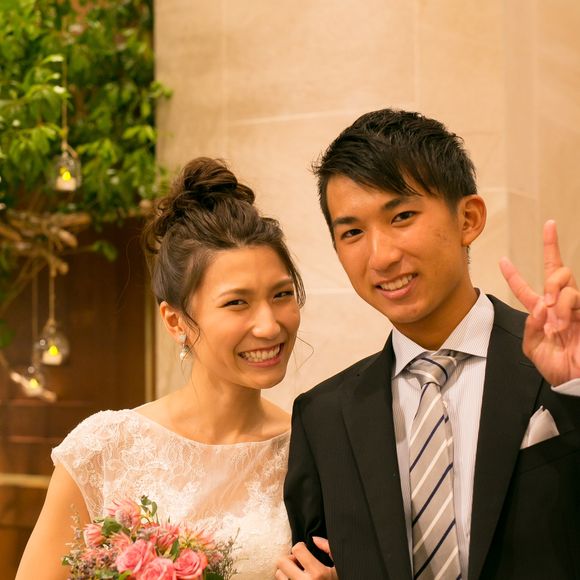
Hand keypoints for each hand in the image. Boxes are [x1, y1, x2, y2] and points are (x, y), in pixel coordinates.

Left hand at [275, 537, 337, 579]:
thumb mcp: (338, 566)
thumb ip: (328, 548)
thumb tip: (313, 539)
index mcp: (318, 573)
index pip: (297, 549)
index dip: (301, 546)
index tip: (305, 550)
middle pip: (282, 562)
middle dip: (290, 558)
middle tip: (298, 562)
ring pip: (278, 574)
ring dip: (286, 571)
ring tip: (296, 573)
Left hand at [499, 220, 578, 384]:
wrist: (574, 380)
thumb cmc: (556, 367)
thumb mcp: (532, 347)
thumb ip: (529, 325)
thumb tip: (538, 306)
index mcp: (541, 314)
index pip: (524, 290)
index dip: (513, 275)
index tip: (502, 261)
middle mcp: (558, 305)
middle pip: (556, 269)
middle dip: (551, 249)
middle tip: (543, 267)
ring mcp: (574, 306)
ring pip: (563, 278)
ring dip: (552, 293)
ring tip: (552, 318)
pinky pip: (571, 296)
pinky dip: (561, 307)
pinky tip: (561, 324)